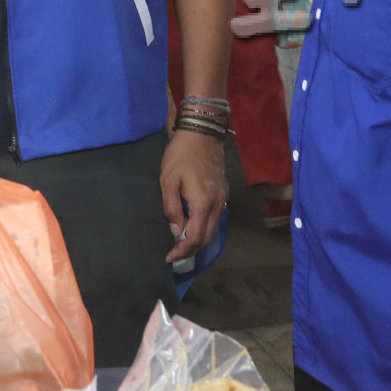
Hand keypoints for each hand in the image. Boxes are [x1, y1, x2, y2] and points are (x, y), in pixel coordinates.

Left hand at [160, 127, 226, 261]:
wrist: (202, 132)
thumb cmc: (180, 154)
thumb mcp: (168, 180)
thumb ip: (172, 208)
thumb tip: (176, 230)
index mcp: (202, 203)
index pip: (195, 237)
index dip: (183, 251)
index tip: (169, 258)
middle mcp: (217, 204)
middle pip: (208, 237)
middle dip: (191, 250)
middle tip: (175, 255)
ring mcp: (222, 198)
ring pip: (214, 229)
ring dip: (199, 240)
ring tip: (182, 245)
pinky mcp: (223, 192)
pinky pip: (216, 218)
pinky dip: (205, 228)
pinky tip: (193, 226)